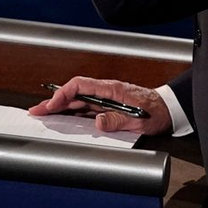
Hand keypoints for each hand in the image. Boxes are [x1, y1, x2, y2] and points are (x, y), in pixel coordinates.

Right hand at [28, 75, 171, 135]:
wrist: (170, 110)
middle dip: (54, 102)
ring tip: (45, 115)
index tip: (52, 104)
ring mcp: (105, 99)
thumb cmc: (156, 112)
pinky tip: (64, 118)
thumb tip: (97, 122)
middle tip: (37, 111)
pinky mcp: (108, 106)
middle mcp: (105, 92)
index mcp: (110, 90)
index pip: (79, 86)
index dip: (63, 93)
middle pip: (74, 93)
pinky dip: (72, 112)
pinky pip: (86, 108)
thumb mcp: (138, 120)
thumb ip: (117, 121)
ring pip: (78, 101)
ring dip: (61, 107)